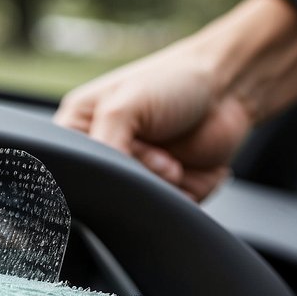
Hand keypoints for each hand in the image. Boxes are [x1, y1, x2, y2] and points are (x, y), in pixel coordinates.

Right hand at [55, 39, 248, 200]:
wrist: (231, 88)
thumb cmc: (172, 81)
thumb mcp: (123, 106)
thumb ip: (102, 147)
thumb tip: (101, 186)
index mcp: (77, 133)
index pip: (65, 170)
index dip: (91, 170)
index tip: (117, 157)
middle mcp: (103, 159)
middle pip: (101, 193)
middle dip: (132, 176)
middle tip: (152, 152)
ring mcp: (135, 178)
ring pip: (132, 207)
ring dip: (156, 187)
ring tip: (171, 160)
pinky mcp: (166, 195)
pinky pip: (163, 214)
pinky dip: (176, 199)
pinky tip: (183, 171)